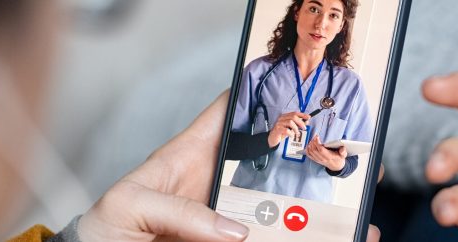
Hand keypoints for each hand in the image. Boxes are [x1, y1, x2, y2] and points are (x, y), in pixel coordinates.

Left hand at [78, 91, 383, 240]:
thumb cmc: (103, 231)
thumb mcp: (128, 205)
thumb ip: (177, 210)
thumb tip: (233, 230)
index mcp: (190, 156)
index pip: (229, 115)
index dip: (262, 99)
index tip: (301, 97)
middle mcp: (216, 187)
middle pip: (272, 165)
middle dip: (311, 161)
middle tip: (347, 164)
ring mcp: (227, 221)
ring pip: (281, 213)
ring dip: (318, 217)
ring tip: (355, 223)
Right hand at [267, 112, 310, 146]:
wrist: (272, 139)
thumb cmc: (281, 133)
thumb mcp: (291, 128)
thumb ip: (298, 125)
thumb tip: (306, 121)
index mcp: (285, 116)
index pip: (294, 113)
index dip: (302, 115)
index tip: (308, 117)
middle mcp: (281, 118)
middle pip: (293, 117)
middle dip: (300, 122)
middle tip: (304, 128)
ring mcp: (279, 123)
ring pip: (290, 122)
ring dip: (296, 129)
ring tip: (297, 133)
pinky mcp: (277, 129)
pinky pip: (286, 130)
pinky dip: (291, 133)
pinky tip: (291, 136)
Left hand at [305, 136, 346, 171]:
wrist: (336, 166)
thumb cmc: (339, 158)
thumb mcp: (343, 155)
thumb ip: (343, 151)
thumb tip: (342, 149)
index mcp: (329, 156)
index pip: (321, 149)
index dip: (317, 142)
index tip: (317, 137)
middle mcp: (322, 159)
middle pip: (314, 150)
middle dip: (313, 142)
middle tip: (315, 137)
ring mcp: (318, 160)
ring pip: (311, 152)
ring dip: (310, 144)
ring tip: (313, 140)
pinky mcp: (316, 160)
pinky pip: (309, 155)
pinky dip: (307, 149)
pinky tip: (309, 145)